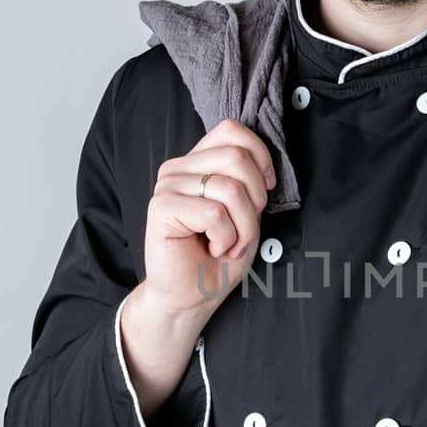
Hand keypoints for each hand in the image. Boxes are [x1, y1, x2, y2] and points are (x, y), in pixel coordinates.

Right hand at [141, 117, 275, 317]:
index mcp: (197, 161)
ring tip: (228, 244)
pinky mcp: (161, 207)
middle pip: (237, 157)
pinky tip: (213, 249)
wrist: (192, 296)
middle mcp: (178, 168)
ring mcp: (167, 185)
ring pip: (230, 188)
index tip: (265, 190)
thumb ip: (248, 180)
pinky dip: (226, 238)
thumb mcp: (246, 211)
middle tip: (243, 229)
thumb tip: (264, 163)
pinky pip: (214, 213)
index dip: (260, 157)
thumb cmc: (219, 256)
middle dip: (255, 200)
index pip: (233, 130)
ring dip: (243, 227)